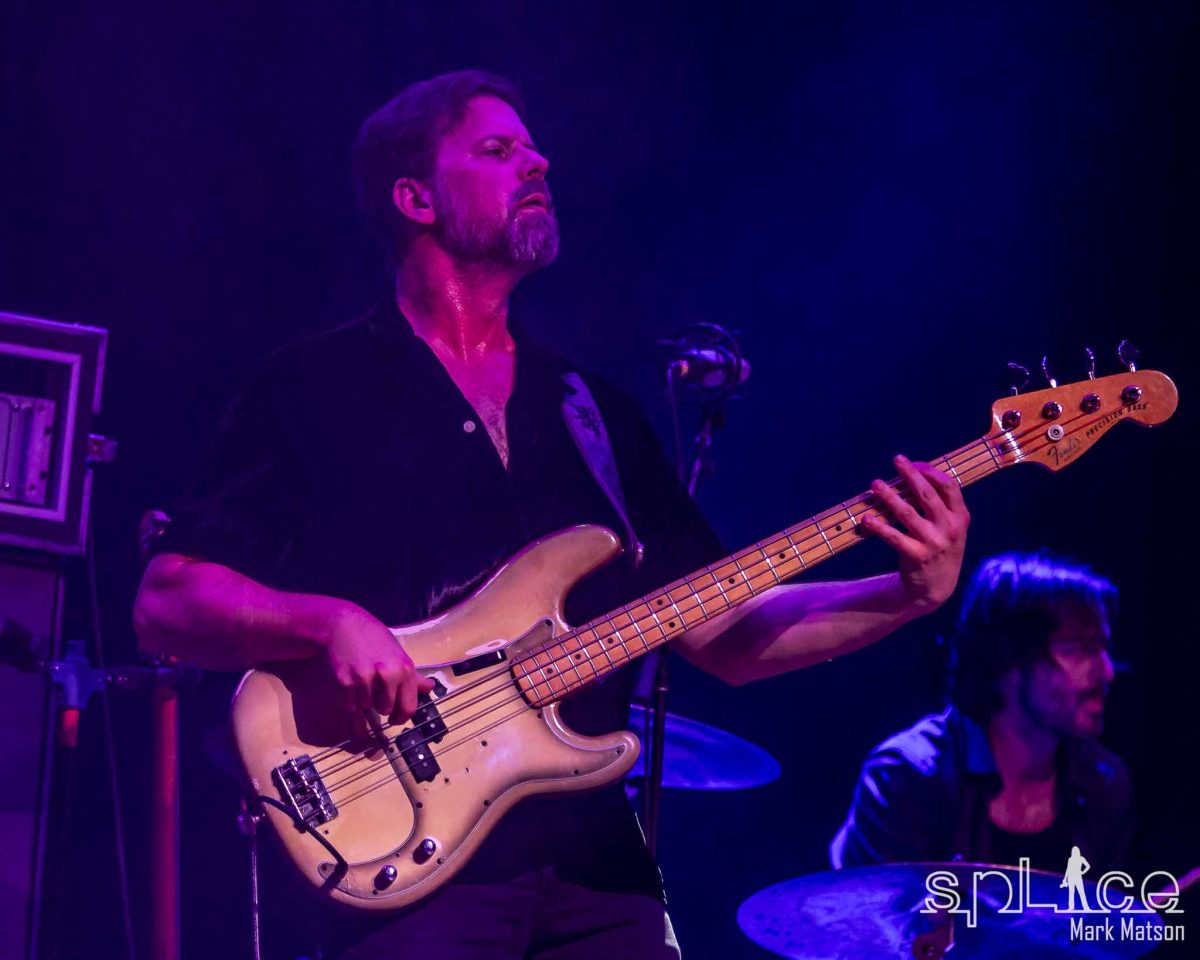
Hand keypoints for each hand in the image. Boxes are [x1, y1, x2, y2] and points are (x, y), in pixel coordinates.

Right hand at [323, 605, 433, 723]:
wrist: (344, 625)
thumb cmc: (374, 639)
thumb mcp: (398, 653)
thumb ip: (413, 675)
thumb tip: (430, 687)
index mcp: (405, 669)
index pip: (408, 708)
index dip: (401, 718)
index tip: (394, 719)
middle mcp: (387, 675)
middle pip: (386, 710)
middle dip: (380, 705)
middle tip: (375, 690)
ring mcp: (365, 679)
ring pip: (367, 708)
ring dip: (364, 701)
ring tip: (362, 680)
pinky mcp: (345, 682)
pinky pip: (350, 705)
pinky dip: (350, 700)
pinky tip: (351, 682)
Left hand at [861, 454, 969, 611]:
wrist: (938, 587)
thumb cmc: (941, 549)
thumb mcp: (952, 528)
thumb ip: (941, 506)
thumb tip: (917, 475)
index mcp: (960, 517)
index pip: (949, 487)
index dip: (931, 472)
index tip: (915, 463)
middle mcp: (949, 528)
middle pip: (927, 495)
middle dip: (911, 475)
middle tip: (896, 460)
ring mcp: (933, 542)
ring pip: (907, 513)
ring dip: (889, 496)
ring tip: (875, 484)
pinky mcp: (916, 556)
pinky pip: (894, 537)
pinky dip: (879, 527)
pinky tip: (867, 518)